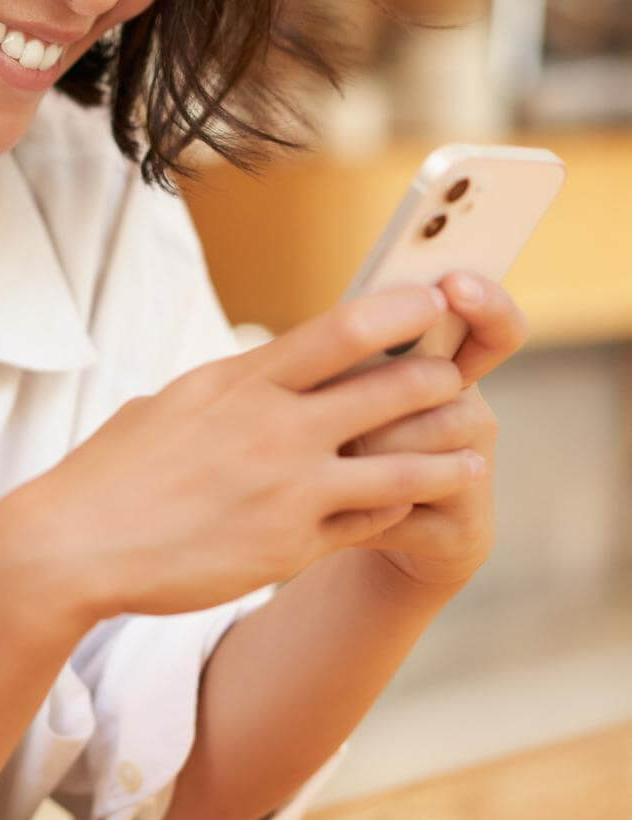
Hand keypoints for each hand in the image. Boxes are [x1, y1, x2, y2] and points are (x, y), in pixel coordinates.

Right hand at [10, 283, 491, 622]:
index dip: (400, 308)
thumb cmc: (116, 473)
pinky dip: (396, 510)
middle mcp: (275, 428)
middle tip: (457, 378)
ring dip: (445, 459)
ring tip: (469, 458)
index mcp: (242, 380)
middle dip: (438, 381)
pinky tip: (408, 506)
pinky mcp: (292, 547)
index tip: (430, 298)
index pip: (345, 328)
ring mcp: (290, 490)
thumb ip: (236, 387)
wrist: (73, 547)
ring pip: (404, 466)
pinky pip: (371, 523)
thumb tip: (269, 368)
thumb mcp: (175, 404)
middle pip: (393, 390)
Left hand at [331, 270, 528, 592]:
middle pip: (433, 388)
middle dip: (368, 406)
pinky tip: (335, 514)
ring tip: (327, 468)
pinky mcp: (465, 531)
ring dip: (358, 461)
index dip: (485, 303)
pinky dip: (356, 514)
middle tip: (332, 424)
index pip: (493, 326)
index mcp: (442, 370)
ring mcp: (475, 473)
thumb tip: (339, 318)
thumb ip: (351, 355)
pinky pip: (404, 509)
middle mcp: (471, 415)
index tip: (453, 284)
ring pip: (414, 450)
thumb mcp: (339, 394)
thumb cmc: (339, 446)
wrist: (350, 535)